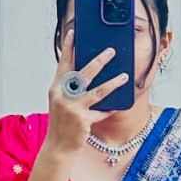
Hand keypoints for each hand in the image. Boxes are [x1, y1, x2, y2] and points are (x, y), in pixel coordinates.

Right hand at [45, 28, 128, 156]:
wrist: (58, 147)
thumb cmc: (62, 123)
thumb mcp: (61, 102)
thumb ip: (70, 88)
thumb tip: (89, 73)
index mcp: (56, 88)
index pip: (63, 64)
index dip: (68, 48)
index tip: (74, 33)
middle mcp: (63, 96)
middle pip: (83, 73)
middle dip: (99, 60)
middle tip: (111, 51)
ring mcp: (73, 108)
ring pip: (98, 91)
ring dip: (113, 82)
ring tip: (125, 76)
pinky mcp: (83, 120)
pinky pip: (101, 112)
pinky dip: (109, 108)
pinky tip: (118, 104)